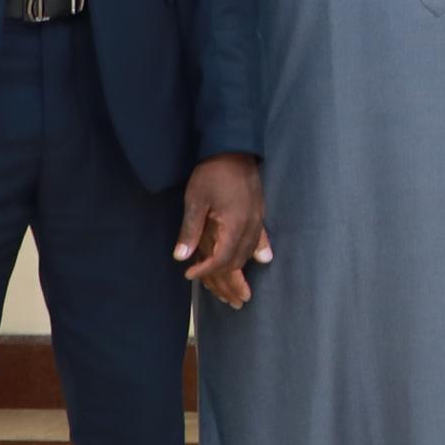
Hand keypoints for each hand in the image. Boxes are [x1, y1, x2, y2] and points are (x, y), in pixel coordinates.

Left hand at [175, 152, 266, 309]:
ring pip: (249, 253)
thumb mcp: (195, 200)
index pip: (221, 258)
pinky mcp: (259, 213)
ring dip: (240, 270)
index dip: (206, 270)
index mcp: (234, 225)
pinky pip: (261, 238)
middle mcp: (250, 227)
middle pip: (238, 261)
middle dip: (228, 280)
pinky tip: (263, 260)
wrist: (234, 150)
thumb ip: (190, 230)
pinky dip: (259, 251)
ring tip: (236, 287)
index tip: (190, 275)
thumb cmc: (211, 174)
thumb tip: (180, 257)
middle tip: (221, 294)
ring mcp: (257, 220)